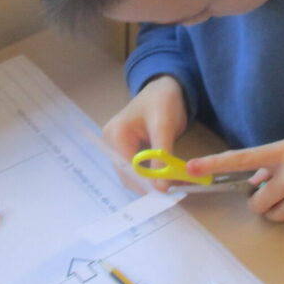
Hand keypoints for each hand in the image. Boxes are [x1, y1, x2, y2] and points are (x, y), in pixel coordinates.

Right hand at [102, 75, 187, 191]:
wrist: (165, 88)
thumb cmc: (163, 101)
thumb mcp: (164, 127)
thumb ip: (161, 157)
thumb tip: (160, 187)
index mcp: (115, 135)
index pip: (128, 169)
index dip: (146, 184)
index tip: (165, 195)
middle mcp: (111, 143)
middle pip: (128, 174)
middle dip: (149, 185)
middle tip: (172, 193)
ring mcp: (118, 147)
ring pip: (133, 175)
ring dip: (151, 182)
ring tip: (172, 187)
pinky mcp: (128, 150)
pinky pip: (137, 169)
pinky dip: (151, 175)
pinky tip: (166, 178)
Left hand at [187, 124, 283, 221]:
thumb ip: (269, 163)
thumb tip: (254, 184)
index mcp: (283, 151)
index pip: (241, 159)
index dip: (214, 164)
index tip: (191, 167)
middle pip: (258, 203)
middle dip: (258, 202)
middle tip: (266, 193)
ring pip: (277, 215)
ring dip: (277, 208)